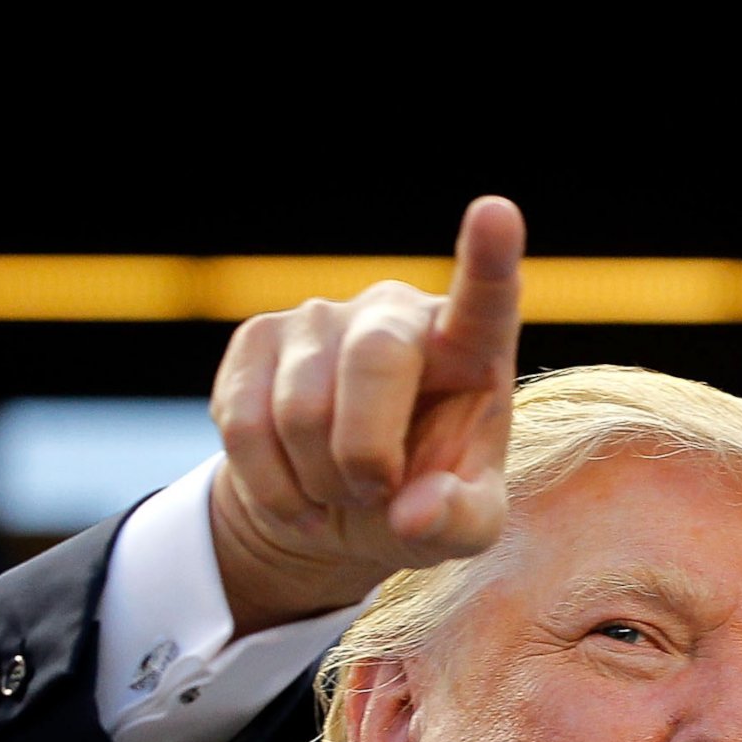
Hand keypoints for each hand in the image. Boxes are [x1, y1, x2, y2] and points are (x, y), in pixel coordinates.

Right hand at [206, 197, 525, 634]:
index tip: (497, 213)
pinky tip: (296, 495)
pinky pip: (244, 425)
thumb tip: (411, 512)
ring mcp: (321, 316)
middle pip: (374, 362)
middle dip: (366, 454)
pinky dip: (272, 486)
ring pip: (301, 410)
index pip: (486, 298)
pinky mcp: (256, 338)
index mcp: (471, 347)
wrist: (339, 507)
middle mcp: (397, 312)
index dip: (490, 259)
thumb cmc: (424, 501)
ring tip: (340, 490)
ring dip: (320, 481)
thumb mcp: (464, 528)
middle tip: (375, 494)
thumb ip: (458, 521)